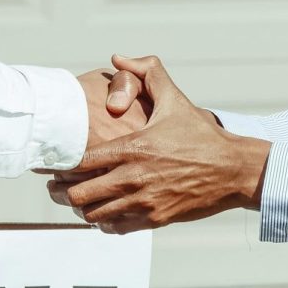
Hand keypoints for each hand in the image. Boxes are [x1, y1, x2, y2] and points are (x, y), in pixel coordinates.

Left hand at [51, 54, 269, 232]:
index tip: (54, 162)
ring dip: (81, 208)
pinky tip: (103, 212)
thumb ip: (146, 72)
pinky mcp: (155, 220)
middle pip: (79, 194)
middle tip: (56, 186)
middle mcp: (133, 177)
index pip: (80, 161)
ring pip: (93, 215)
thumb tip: (118, 59)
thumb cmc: (201, 135)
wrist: (233, 170)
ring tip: (77, 199)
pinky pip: (115, 228)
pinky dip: (103, 222)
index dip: (61, 164)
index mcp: (132, 147)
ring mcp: (144, 201)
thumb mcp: (174, 98)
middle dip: (61, 191)